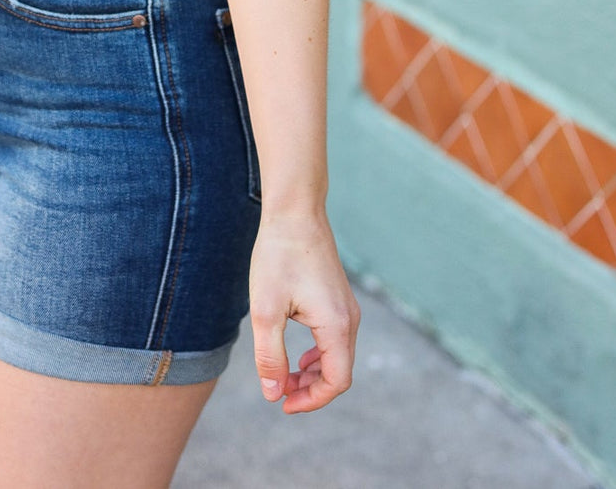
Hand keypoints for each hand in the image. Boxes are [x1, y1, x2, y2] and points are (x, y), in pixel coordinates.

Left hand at [249, 208, 360, 413]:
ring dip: (313, 372)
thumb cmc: (278, 256)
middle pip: (340, 372)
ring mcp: (347, 306)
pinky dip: (318, 354)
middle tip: (278, 391)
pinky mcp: (338, 297)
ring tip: (284, 374)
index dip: (311, 400)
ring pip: (338, 355)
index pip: (337, 382)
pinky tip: (298, 353)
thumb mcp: (266, 310)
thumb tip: (273, 395)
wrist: (295, 211)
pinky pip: (335, 338)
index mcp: (336, 325)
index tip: (282, 404)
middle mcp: (349, 318)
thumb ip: (270, 356)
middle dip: (310, 388)